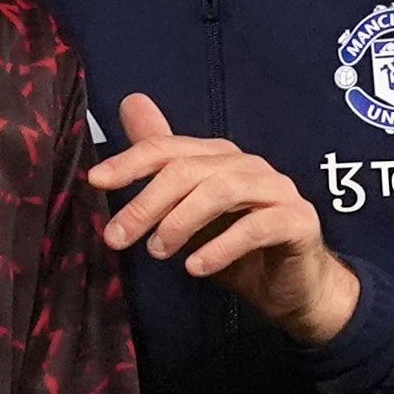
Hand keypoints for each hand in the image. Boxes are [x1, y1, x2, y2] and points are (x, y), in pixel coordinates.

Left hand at [85, 92, 361, 343]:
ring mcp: (277, 190)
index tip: (95, 181)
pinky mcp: (298, 221)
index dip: (130, 161)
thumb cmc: (239, 251)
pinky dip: (221, 247)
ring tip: (157, 252)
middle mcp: (248, 166)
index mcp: (220, 158)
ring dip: (181, 222)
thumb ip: (162, 167)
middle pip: (189, 171)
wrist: (293, 289)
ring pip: (221, 191)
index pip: (168, 149)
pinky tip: (196, 267)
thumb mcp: (189, 212)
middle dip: (146, 203)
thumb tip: (130, 103)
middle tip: (118, 237)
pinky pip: (257, 227)